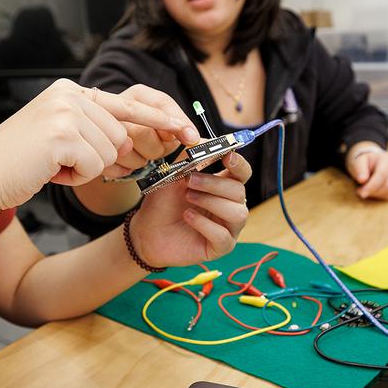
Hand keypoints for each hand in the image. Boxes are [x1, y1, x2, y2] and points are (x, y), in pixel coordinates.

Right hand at [0, 79, 198, 210]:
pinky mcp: (63, 134)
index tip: (186, 129)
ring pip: (111, 152)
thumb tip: (132, 143)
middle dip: (100, 159)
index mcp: (70, 90)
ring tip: (52, 165)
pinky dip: (76, 178)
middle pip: (121, 135)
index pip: (126, 103)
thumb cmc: (21, 163)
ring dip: (86, 170)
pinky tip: (49, 172)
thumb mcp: (59, 135)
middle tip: (62, 163)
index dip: (159, 118)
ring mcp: (66, 112)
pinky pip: (95, 166)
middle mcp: (69, 94)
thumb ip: (93, 129)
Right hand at [102, 84, 197, 178]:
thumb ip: (179, 122)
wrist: (114, 133)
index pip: (160, 105)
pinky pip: (116, 168)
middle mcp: (115, 108)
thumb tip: (193, 139)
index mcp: (137, 94)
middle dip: (156, 148)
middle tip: (157, 148)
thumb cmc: (145, 125)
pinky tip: (128, 162)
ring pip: (128, 154)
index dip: (176, 123)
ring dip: (141, 161)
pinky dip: (126, 170)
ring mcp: (100, 130)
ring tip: (140, 153)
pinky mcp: (93, 151)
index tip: (191, 138)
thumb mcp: (163, 116)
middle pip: (141, 133)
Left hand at [127, 151, 251, 268]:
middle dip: (215, 184)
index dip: (238, 163)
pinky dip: (205, 224)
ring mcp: (227, 228)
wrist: (145, 231)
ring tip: (188, 198)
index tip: (226, 155)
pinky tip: (188, 217)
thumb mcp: (173, 175)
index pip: (242, 173)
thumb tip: (204, 139)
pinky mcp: (220, 248)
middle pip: (239, 192)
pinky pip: (224, 236)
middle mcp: (229, 207)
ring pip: (238, 213)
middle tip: (190, 181)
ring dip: (212, 202)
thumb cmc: (163, 203)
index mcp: (222, 187)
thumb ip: (189, 156)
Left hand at [346, 142, 387, 200]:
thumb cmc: (367, 162)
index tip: (361, 193)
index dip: (371, 186)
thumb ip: (359, 169)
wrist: (376, 161)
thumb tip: (362, 180)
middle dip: (373, 191)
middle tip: (361, 191)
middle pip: (387, 185)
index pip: (381, 175)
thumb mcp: (359, 161)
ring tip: (368, 188)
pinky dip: (382, 195)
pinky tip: (375, 189)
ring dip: (376, 194)